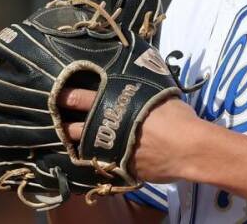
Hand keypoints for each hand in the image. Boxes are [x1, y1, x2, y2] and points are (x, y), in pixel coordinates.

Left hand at [56, 88, 204, 183]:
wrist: (188, 149)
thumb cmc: (177, 117)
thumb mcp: (158, 93)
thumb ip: (142, 87)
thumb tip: (141, 76)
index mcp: (116, 106)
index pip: (82, 99)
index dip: (68, 97)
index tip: (58, 95)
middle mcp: (109, 129)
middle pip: (78, 127)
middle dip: (65, 124)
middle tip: (58, 121)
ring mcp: (112, 152)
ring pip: (87, 149)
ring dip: (78, 144)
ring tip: (71, 140)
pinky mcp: (121, 169)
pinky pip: (106, 165)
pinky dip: (102, 161)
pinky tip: (99, 158)